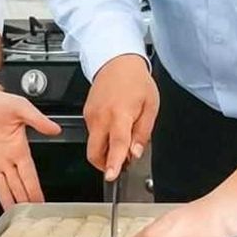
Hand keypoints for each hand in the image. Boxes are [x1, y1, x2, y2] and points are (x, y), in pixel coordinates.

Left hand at [0, 83, 61, 210]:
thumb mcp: (20, 107)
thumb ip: (37, 120)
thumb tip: (55, 128)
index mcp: (19, 149)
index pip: (29, 175)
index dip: (35, 190)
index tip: (42, 203)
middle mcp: (7, 159)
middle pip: (17, 185)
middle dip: (24, 201)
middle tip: (29, 217)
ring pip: (1, 187)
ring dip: (6, 201)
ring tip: (11, 216)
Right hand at [85, 55, 157, 180]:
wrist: (117, 61)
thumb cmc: (136, 81)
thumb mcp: (151, 106)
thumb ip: (143, 132)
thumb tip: (135, 153)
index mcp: (120, 114)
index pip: (116, 144)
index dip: (113, 162)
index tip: (111, 175)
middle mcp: (102, 116)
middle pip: (95, 152)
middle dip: (105, 164)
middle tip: (121, 161)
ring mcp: (91, 115)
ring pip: (93, 144)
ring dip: (105, 149)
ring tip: (122, 135)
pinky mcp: (86, 114)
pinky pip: (92, 133)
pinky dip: (102, 137)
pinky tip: (114, 125)